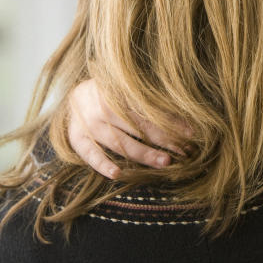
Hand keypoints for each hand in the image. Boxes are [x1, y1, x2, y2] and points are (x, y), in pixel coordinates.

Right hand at [67, 79, 187, 178]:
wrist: (71, 98)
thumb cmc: (107, 94)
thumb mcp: (124, 89)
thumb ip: (145, 99)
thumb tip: (182, 110)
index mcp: (119, 91)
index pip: (150, 109)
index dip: (171, 121)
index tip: (191, 132)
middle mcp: (104, 107)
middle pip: (140, 127)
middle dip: (165, 140)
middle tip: (186, 151)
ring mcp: (90, 123)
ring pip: (121, 142)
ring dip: (145, 154)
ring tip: (165, 162)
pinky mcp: (77, 138)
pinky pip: (91, 153)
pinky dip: (102, 164)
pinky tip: (117, 173)